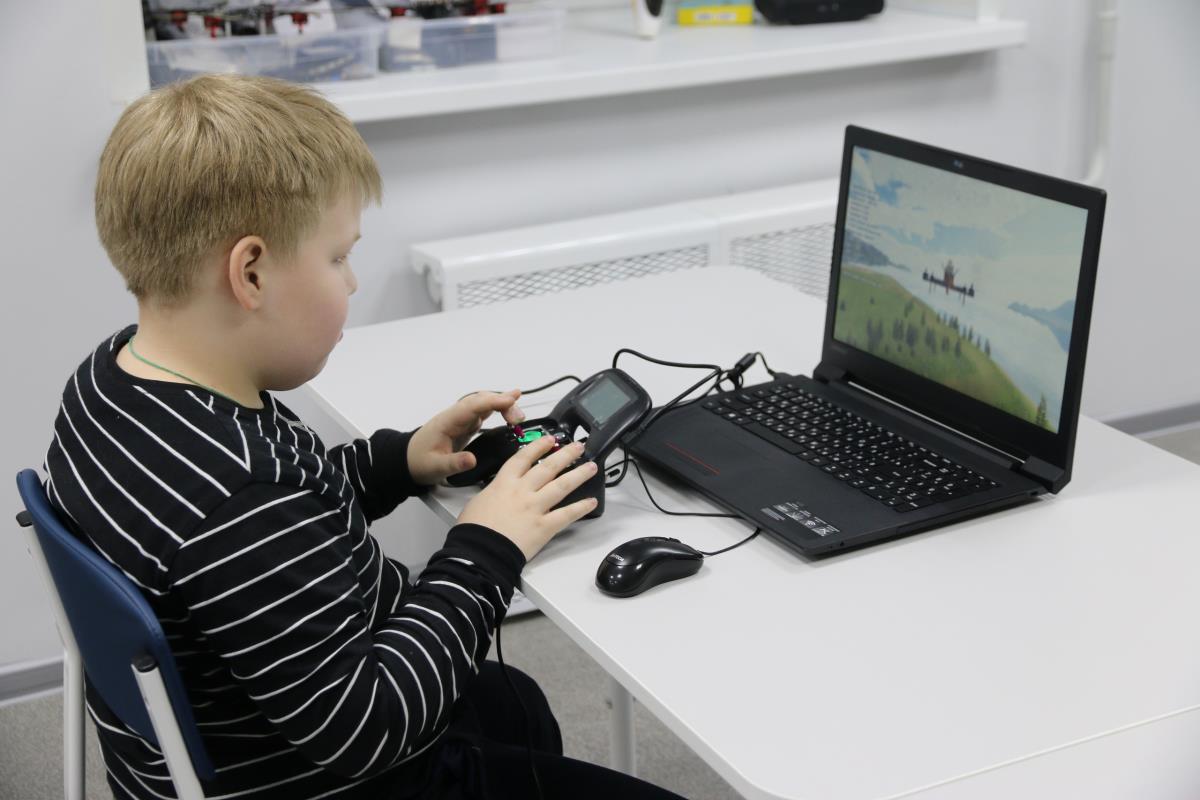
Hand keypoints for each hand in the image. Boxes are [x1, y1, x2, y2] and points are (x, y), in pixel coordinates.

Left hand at [407, 390, 524, 486]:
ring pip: (484, 405)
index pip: (473, 405)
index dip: (492, 401)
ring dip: (502, 405)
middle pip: (482, 401)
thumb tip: (471, 460)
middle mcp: (456, 416)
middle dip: (502, 403)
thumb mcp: (435, 467)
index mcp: (448, 421)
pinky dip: (498, 410)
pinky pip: (484, 412)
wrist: (407, 462)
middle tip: (519, 417)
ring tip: (519, 415)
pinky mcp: (465, 426)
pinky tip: (509, 411)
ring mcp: (461, 419)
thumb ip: (454, 463)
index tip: (510, 401)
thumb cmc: (418, 462)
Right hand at [458, 437, 598, 560]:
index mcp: (504, 483)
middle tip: (578, 447)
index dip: (538, 446)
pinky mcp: (544, 526)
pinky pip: (567, 514)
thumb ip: (492, 492)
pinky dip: (581, 508)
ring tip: (591, 467)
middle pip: (548, 467)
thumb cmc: (473, 529)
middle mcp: (523, 491)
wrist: (479, 551)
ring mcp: (535, 507)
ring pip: (562, 486)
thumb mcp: (477, 501)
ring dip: (578, 475)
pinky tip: (592, 502)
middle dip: (565, 454)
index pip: (524, 458)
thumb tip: (498, 492)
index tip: (550, 439)